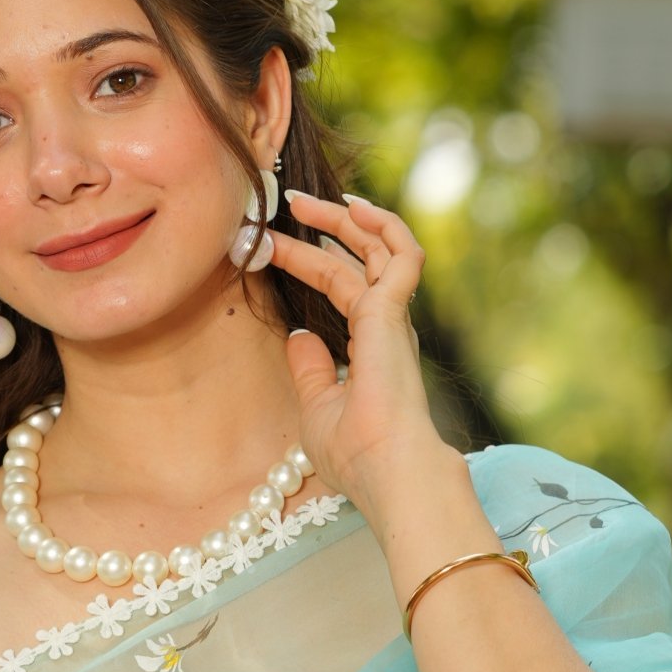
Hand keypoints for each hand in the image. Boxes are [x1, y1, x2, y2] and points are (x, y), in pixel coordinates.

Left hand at [265, 187, 441, 506]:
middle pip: (357, 261)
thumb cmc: (355, 454)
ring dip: (343, 220)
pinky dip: (384, 226)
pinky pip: (401, 254)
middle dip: (323, 229)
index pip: (341, 288)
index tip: (270, 248)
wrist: (386, 471)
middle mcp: (387, 328)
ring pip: (377, 250)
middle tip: (285, 206)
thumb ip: (310, 368)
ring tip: (303, 201)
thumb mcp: (316, 407)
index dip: (308, 263)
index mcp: (372, 348)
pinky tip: (352, 206)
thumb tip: (298, 334)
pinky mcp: (394, 314)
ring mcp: (394, 319)